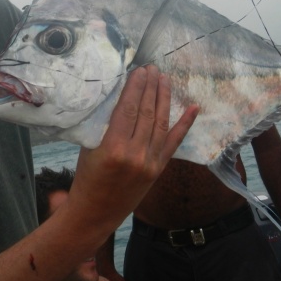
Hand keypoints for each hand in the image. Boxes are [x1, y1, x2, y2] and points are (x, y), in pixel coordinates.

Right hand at [69, 65, 197, 230]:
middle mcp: (135, 155)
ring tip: (165, 79)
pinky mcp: (158, 169)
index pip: (128, 109)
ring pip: (161, 123)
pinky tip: (193, 108)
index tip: (140, 70)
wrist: (96, 212)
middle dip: (151, 87)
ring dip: (164, 98)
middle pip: (147, 113)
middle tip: (153, 68)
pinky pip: (174, 143)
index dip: (136, 87)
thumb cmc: (87, 177)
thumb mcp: (89, 148)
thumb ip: (105, 125)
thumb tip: (120, 97)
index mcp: (113, 148)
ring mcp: (150, 163)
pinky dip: (185, 124)